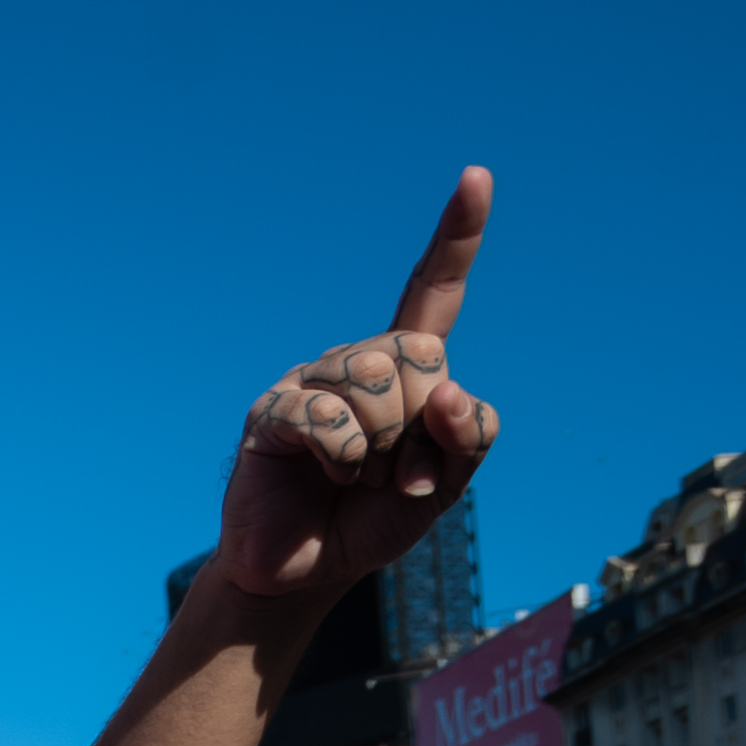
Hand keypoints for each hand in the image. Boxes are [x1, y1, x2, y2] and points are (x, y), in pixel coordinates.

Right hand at [216, 168, 499, 602]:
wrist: (305, 569)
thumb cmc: (373, 520)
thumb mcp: (447, 485)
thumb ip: (470, 437)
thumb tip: (450, 391)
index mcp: (405, 369)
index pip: (434, 292)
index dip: (457, 236)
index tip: (474, 176)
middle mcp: (356, 362)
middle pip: (421, 351)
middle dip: (424, 421)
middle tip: (400, 470)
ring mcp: (309, 383)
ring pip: (380, 381)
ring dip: (387, 446)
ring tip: (363, 478)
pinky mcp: (272, 413)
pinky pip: (331, 420)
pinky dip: (349, 459)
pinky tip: (334, 477)